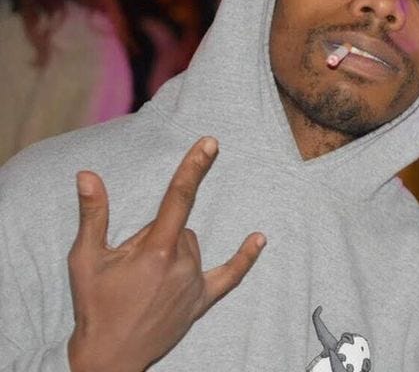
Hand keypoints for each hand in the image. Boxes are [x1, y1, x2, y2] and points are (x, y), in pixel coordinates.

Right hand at [67, 137, 265, 371]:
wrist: (108, 360)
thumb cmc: (95, 307)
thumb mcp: (85, 260)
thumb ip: (93, 214)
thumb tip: (87, 175)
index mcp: (156, 251)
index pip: (179, 197)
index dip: (194, 167)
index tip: (210, 143)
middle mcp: (182, 264)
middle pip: (178, 225)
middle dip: (156, 234)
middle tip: (129, 265)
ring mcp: (194, 284)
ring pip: (191, 245)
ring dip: (172, 250)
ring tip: (143, 280)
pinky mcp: (202, 300)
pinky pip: (230, 275)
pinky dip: (244, 258)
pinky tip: (260, 239)